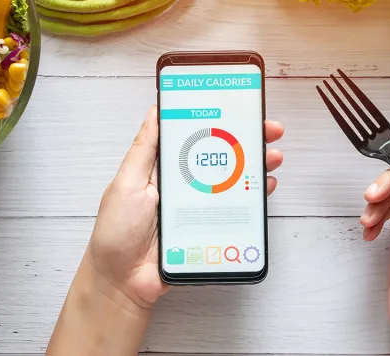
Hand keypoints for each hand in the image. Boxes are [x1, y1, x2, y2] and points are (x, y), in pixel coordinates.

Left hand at [86, 106, 284, 309]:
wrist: (123, 282)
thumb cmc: (117, 232)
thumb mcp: (126, 183)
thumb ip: (144, 150)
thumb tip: (156, 110)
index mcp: (165, 167)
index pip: (196, 136)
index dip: (218, 120)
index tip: (239, 108)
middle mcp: (186, 182)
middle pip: (221, 155)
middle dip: (247, 140)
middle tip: (269, 130)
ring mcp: (200, 205)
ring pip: (233, 179)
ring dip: (256, 165)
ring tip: (272, 156)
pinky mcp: (210, 226)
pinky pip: (236, 208)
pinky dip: (253, 196)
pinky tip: (264, 187)